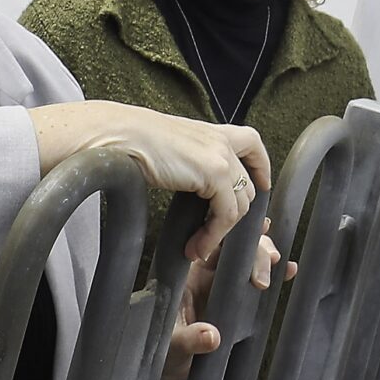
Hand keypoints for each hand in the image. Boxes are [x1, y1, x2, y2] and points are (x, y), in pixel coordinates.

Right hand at [29, 101, 270, 260]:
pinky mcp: (215, 173)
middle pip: (248, 185)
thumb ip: (189, 160)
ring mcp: (222, 156)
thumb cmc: (133, 141)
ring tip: (197, 247)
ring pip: (241, 205)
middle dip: (236, 214)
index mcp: (212, 131)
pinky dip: (213, 236)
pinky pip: (226, 215)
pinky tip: (195, 247)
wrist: (118, 136)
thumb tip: (189, 180)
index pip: (253, 143)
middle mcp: (223, 141)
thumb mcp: (171, 147)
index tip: (260, 187)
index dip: (261, 168)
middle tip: (212, 236)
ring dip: (220, 232)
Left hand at [162, 225, 290, 379]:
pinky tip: (290, 270)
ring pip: (250, 258)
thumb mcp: (172, 345)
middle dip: (255, 253)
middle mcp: (208, 273)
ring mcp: (225, 285)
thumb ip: (189, 339)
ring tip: (281, 265)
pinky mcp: (238, 302)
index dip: (233, 232)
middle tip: (262, 279)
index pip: (212, 241)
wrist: (170, 367)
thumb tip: (212, 336)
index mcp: (188, 273)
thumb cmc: (163, 349)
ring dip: (267, 257)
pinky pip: (258, 282)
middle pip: (237, 246)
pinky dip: (276, 275)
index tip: (252, 234)